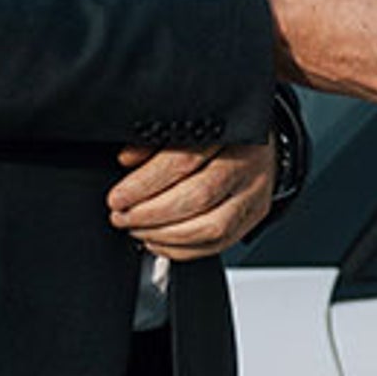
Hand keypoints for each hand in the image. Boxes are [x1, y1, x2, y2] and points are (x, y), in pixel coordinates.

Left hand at [110, 140, 273, 258]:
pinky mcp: (254, 216)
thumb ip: (155, 141)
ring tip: (137, 230)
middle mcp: (246, 164)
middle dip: (150, 213)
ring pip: (211, 227)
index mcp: (227, 133)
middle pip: (198, 197)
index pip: (183, 161)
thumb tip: (127, 160)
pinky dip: (183, 249)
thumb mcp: (185, 126)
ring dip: (165, 235)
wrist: (257, 142)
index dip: (145, 183)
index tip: (118, 197)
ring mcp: (254, 194)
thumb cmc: (218, 133)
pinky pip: (219, 244)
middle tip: (122, 217)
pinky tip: (158, 241)